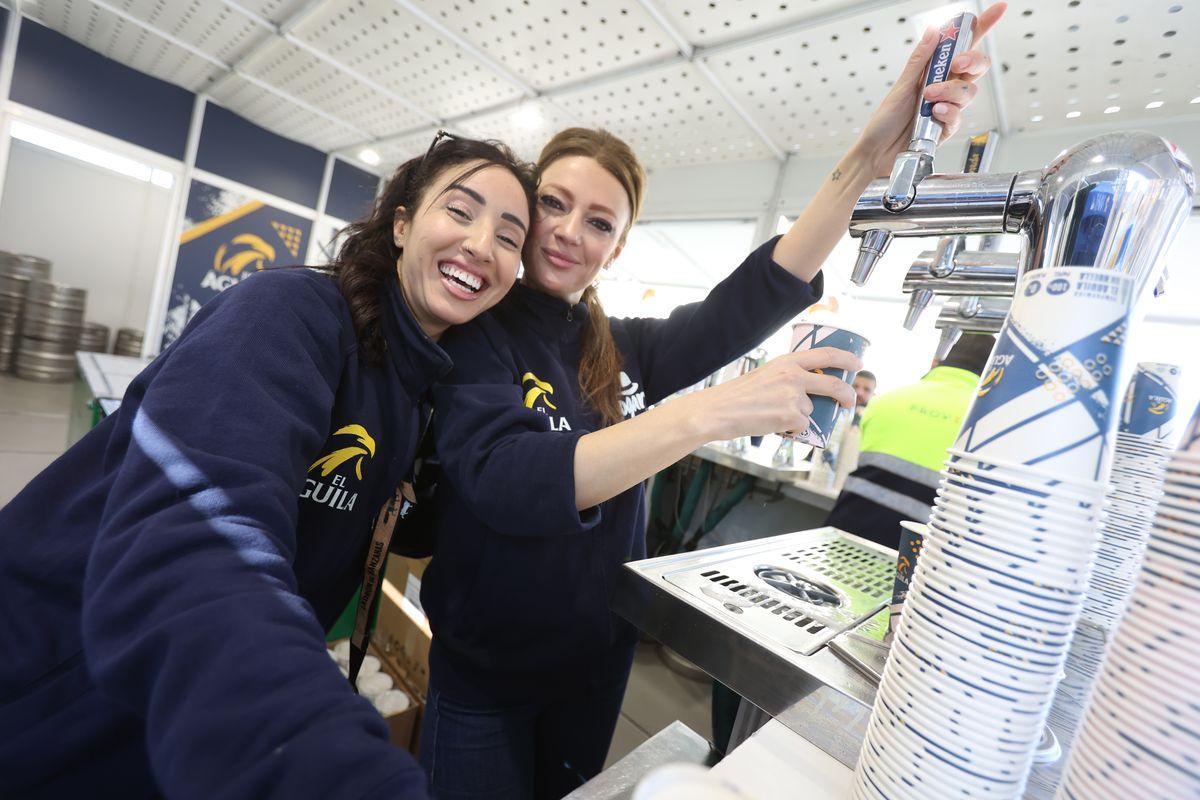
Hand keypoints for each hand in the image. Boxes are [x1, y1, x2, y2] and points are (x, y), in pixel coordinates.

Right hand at [689, 348, 861, 441]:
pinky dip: (793, 428)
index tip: (858, 364)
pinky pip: (803, 426)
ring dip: (801, 416)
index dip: (846, 359)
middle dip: (847, 394)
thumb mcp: (767, 374)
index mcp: (788, 361)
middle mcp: (794, 376)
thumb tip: (812, 388)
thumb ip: (789, 376)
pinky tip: (775, 424)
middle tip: (849, 401)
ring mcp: (793, 396)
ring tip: (776, 414)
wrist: (720, 411)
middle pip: (833, 384)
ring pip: (812, 410)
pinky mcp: (790, 417)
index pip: (826, 354)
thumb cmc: (739, 395)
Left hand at [850, 3, 1006, 177]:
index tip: (998, 9)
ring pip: (968, 92)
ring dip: (950, 91)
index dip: (982, 27)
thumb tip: (934, 31)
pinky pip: (958, 117)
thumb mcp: (901, 86)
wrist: (876, 153)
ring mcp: (947, 108)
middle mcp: (944, 88)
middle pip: (976, 68)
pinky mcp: (946, 129)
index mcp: (934, 73)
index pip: (962, 46)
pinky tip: (936, 113)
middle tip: (957, 64)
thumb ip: (920, 60)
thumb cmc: (884, 122)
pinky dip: (948, 112)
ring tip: (929, 98)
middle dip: (972, 61)